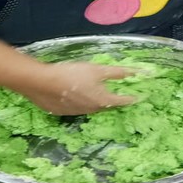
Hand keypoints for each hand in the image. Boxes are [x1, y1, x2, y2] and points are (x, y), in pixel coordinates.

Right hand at [18, 61, 137, 114]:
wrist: (42, 83)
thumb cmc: (73, 74)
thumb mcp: (97, 69)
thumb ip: (117, 72)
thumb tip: (138, 73)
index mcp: (103, 100)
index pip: (123, 101)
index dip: (132, 97)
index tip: (140, 96)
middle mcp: (93, 110)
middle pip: (108, 105)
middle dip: (115, 99)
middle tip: (120, 93)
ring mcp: (78, 112)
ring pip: (93, 107)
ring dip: (98, 101)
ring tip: (98, 92)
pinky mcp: (64, 112)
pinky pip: (79, 107)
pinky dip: (83, 101)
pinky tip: (77, 94)